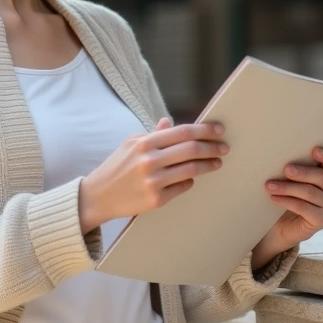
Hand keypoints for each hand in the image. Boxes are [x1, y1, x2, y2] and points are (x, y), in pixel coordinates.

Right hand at [79, 117, 226, 233]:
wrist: (97, 196)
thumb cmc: (116, 167)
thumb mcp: (130, 144)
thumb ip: (152, 134)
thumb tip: (170, 122)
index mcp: (144, 142)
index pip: (183, 132)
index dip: (205, 130)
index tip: (219, 131)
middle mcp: (149, 160)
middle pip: (191, 149)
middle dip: (212, 147)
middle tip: (224, 148)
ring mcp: (153, 181)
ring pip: (191, 169)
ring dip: (208, 165)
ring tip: (217, 163)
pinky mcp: (156, 199)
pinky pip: (183, 186)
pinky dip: (191, 180)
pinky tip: (193, 177)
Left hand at [251, 146, 322, 269]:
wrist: (279, 228)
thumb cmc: (284, 198)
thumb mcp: (290, 181)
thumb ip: (292, 169)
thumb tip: (278, 155)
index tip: (314, 150)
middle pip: (321, 177)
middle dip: (302, 172)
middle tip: (285, 169)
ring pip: (310, 192)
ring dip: (288, 187)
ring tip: (269, 185)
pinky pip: (304, 208)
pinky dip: (287, 201)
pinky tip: (274, 198)